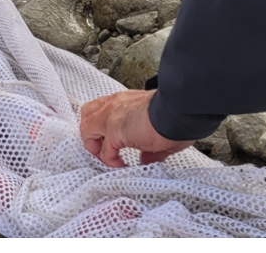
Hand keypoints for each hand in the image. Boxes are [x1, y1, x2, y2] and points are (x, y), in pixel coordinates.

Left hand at [78, 90, 193, 167]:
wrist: (178, 110)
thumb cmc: (175, 116)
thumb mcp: (159, 128)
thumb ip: (150, 146)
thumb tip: (146, 159)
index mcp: (125, 100)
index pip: (103, 108)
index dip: (103, 125)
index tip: (111, 140)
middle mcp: (115, 104)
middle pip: (87, 113)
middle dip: (91, 132)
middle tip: (103, 148)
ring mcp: (112, 116)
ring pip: (86, 127)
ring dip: (94, 146)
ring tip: (108, 159)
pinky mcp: (115, 130)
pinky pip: (105, 151)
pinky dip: (110, 161)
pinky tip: (121, 166)